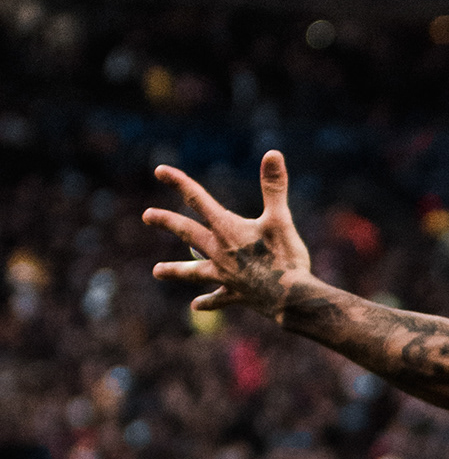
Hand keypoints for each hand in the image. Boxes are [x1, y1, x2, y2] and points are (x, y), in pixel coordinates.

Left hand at [144, 149, 310, 315]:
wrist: (291, 299)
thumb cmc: (286, 258)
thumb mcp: (281, 218)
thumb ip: (274, 186)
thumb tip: (272, 153)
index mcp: (227, 229)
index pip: (197, 199)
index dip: (179, 182)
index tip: (159, 171)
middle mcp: (220, 252)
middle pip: (187, 233)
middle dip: (167, 222)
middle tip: (147, 216)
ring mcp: (226, 276)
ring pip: (194, 272)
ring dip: (176, 271)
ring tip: (157, 272)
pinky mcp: (237, 295)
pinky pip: (218, 299)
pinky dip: (209, 302)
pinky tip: (196, 305)